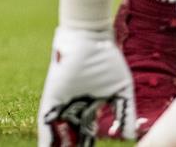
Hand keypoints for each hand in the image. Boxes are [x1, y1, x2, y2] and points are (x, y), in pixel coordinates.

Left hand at [38, 27, 133, 145]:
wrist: (91, 38)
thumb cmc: (106, 59)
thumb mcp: (121, 91)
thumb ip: (124, 113)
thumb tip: (130, 137)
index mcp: (90, 106)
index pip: (89, 133)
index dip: (89, 144)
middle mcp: (74, 106)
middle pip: (73, 135)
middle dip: (75, 146)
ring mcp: (62, 102)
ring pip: (59, 131)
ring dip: (60, 145)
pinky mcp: (52, 97)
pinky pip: (46, 121)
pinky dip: (46, 137)